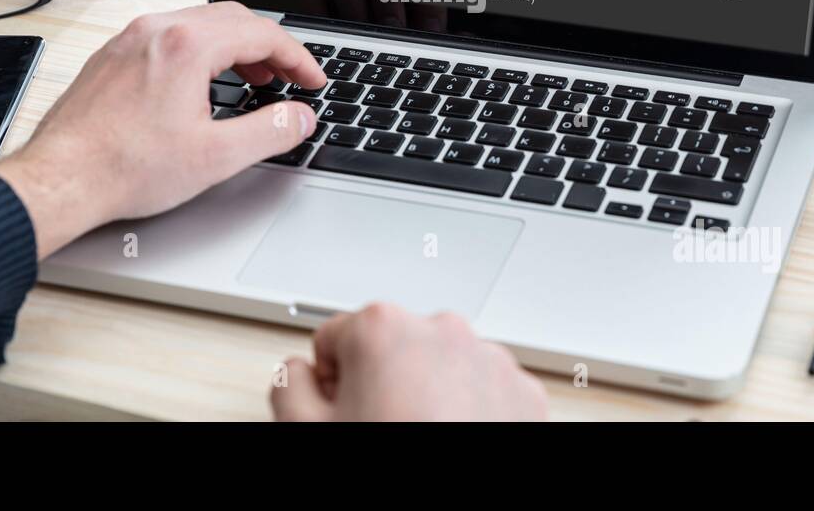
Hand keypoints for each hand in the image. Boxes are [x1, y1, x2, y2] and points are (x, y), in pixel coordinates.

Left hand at [0, 2, 324, 257]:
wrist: (59, 179)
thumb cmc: (123, 168)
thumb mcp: (215, 157)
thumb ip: (269, 132)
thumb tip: (299, 117)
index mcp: (186, 46)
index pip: (262, 33)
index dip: (298, 57)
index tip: (311, 80)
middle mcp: (156, 30)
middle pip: (232, 18)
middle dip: (269, 46)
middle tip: (289, 77)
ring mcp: (130, 39)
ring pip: (199, 23)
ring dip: (235, 45)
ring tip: (253, 77)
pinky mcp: (113, 56)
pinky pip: (168, 35)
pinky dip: (200, 50)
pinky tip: (203, 82)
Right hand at [270, 303, 547, 420]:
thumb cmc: (389, 484)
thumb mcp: (306, 433)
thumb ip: (289, 385)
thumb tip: (297, 374)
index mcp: (383, 329)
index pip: (336, 337)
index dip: (331, 381)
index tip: (342, 410)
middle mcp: (442, 331)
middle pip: (394, 348)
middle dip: (383, 384)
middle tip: (380, 430)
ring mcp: (490, 361)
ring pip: (442, 367)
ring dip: (428, 396)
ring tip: (421, 440)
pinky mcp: (524, 394)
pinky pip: (484, 390)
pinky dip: (470, 412)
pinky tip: (453, 442)